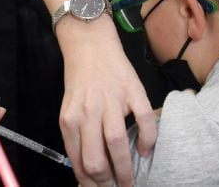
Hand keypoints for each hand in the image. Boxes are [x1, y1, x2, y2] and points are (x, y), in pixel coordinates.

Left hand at [58, 18, 154, 186]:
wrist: (90, 45)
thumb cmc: (80, 80)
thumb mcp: (70, 110)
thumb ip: (76, 137)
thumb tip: (85, 171)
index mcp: (70, 120)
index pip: (79, 163)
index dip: (90, 183)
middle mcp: (88, 113)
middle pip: (97, 160)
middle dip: (107, 183)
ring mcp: (111, 101)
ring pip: (117, 144)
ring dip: (126, 170)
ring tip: (130, 181)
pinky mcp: (132, 91)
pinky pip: (143, 121)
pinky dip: (148, 141)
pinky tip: (146, 151)